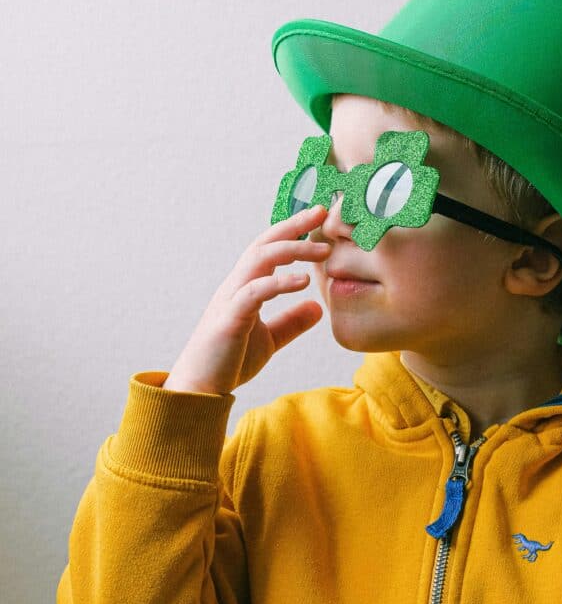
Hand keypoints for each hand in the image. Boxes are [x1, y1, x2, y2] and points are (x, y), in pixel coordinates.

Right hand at [163, 205, 330, 394]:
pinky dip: (278, 283)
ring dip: (291, 250)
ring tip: (321, 251)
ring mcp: (230, 299)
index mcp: (245, 287)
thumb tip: (318, 307)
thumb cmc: (227, 363)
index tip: (318, 216)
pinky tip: (302, 281)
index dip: (292, 230)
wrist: (199, 391)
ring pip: (258, 260)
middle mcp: (236, 286)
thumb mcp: (268, 340)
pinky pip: (253, 292)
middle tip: (321, 212)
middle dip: (292, 226)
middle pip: (264, 243)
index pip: (269, 248)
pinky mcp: (229, 319)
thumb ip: (290, 322)